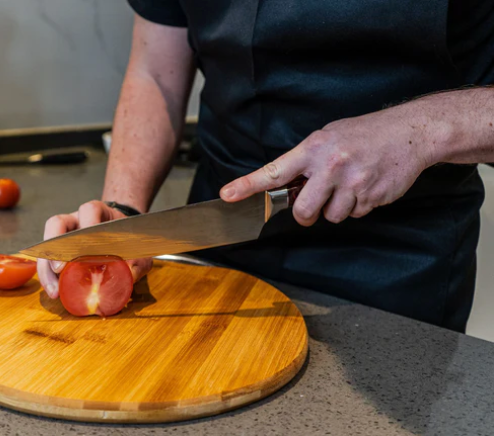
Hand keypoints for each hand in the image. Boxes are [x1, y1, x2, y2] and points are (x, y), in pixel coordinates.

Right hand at [38, 200, 153, 298]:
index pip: (89, 211)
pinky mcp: (59, 250)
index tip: (89, 245)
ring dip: (47, 268)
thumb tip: (128, 274)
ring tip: (54, 290)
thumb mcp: (137, 248)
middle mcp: (76, 220)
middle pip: (56, 224)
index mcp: (97, 212)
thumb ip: (136, 261)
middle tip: (59, 270)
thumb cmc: (127, 238)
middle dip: (56, 248)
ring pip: (47, 244)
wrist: (121, 232)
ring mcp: (64, 234)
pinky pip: (48, 260)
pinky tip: (55, 291)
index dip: (87, 225)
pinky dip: (49, 276)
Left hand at [220, 106, 434, 225]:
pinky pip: (355, 214)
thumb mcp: (329, 137)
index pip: (274, 171)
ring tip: (349, 185)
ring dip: (336, 208)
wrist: (410, 132)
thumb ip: (307, 161)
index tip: (227, 195)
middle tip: (314, 205)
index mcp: (314, 148)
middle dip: (306, 214)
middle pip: (303, 211)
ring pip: (331, 216)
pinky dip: (357, 206)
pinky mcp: (371, 196)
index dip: (248, 185)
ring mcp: (352, 183)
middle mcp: (330, 166)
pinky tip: (366, 186)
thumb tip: (286, 187)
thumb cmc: (364, 134)